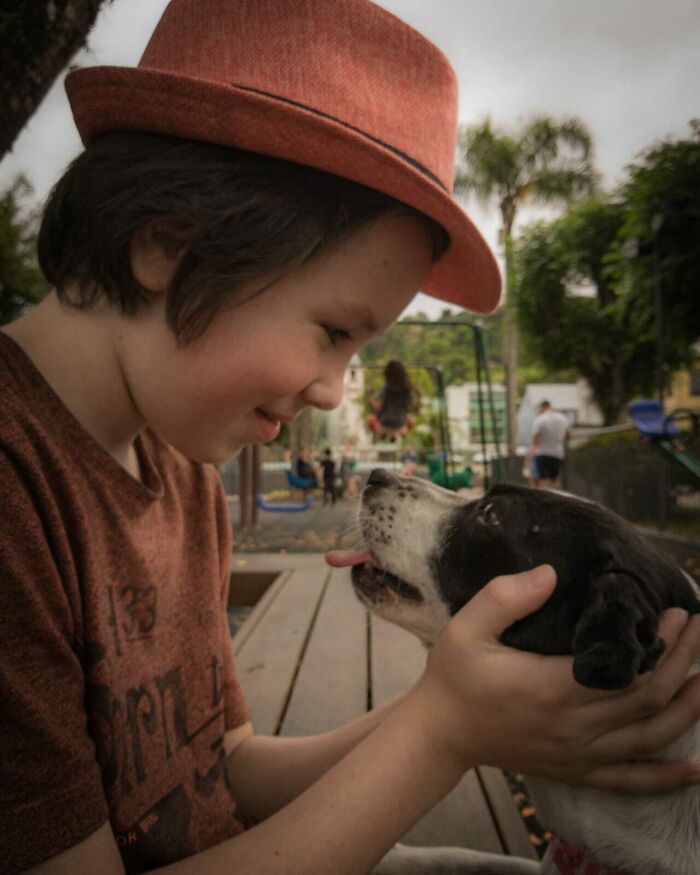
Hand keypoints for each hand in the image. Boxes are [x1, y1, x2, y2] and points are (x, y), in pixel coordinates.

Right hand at [411, 565, 699, 793]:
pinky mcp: (575, 771)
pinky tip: (694, 772)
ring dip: (687, 709)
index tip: (677, 614)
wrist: (440, 733)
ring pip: (649, 737)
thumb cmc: (455, 677)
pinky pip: (629, 780)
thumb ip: (505, 597)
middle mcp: (574, 727)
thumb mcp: (467, 627)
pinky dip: (665, 777)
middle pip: (648, 700)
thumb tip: (549, 574)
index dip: (662, 645)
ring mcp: (578, 755)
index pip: (626, 671)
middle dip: (682, 662)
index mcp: (551, 689)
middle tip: (697, 628)